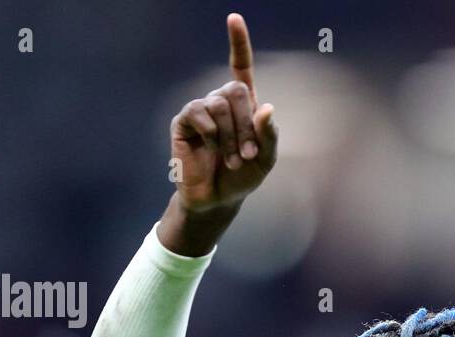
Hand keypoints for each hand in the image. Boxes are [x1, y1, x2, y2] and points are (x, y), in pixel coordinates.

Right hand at [169, 13, 276, 213]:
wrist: (217, 199)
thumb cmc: (243, 177)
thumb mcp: (265, 160)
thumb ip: (269, 135)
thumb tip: (266, 107)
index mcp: (243, 106)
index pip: (240, 67)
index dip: (238, 42)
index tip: (234, 18)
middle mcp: (220, 101)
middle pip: (235, 90)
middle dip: (246, 125)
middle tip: (248, 154)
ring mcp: (201, 110)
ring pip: (219, 104)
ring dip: (231, 136)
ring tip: (233, 159)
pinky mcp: (184, 121)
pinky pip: (200, 114)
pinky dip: (212, 134)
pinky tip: (211, 149)